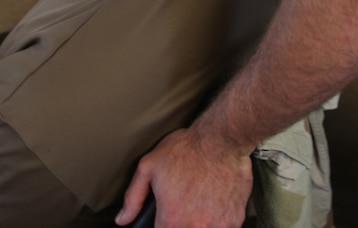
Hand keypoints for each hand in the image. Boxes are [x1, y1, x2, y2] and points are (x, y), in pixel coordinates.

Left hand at [115, 127, 252, 227]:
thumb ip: (133, 197)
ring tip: (199, 203)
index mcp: (172, 219)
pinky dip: (218, 220)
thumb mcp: (149, 166)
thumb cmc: (187, 149)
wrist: (221, 139)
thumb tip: (123, 219)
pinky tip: (213, 202)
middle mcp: (195, 227)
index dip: (161, 226)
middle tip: (183, 205)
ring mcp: (218, 226)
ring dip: (200, 222)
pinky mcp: (235, 220)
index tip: (164, 218)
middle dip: (181, 222)